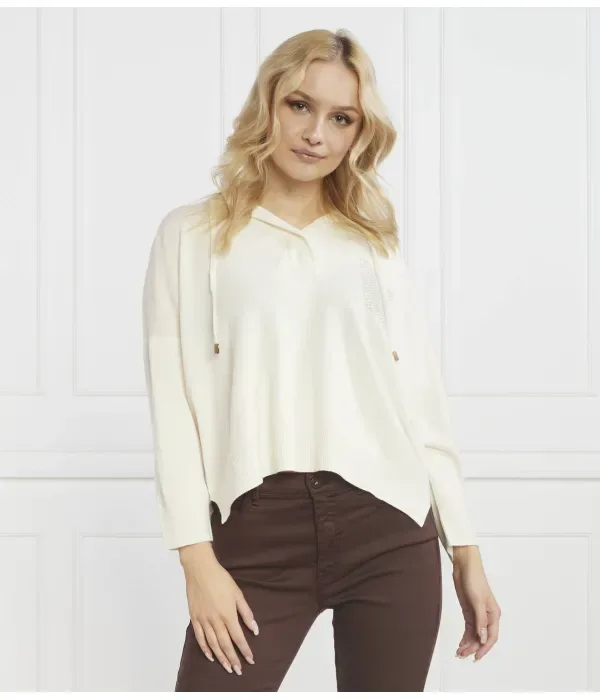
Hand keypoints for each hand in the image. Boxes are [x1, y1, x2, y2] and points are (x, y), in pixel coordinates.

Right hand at [180, 546, 258, 674]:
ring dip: (220, 658)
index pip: (238, 637)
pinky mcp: (194, 618)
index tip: (250, 659)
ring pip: (212, 644)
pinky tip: (211, 656)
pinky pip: (200, 638)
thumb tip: (254, 629)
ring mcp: (203, 620)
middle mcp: (215, 620)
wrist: (200, 570)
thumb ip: (246, 612)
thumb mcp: (237, 593)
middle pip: (225, 644)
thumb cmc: (221, 579)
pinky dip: (205, 649)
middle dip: (233, 659)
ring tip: (227, 667)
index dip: (245, 650)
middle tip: (238, 670)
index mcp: (228, 614)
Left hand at [452, 548, 500, 661]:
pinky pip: (469, 628)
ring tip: (459, 652)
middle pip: (481, 637)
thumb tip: (483, 639)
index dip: (484, 648)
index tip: (476, 657)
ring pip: (474, 634)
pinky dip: (465, 637)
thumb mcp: (477, 601)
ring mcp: (478, 615)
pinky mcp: (469, 612)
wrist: (464, 567)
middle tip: (462, 655)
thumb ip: (480, 621)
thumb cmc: (474, 580)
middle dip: (473, 647)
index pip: (491, 637)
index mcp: (494, 615)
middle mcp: (487, 617)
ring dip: (468, 644)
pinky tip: (460, 644)